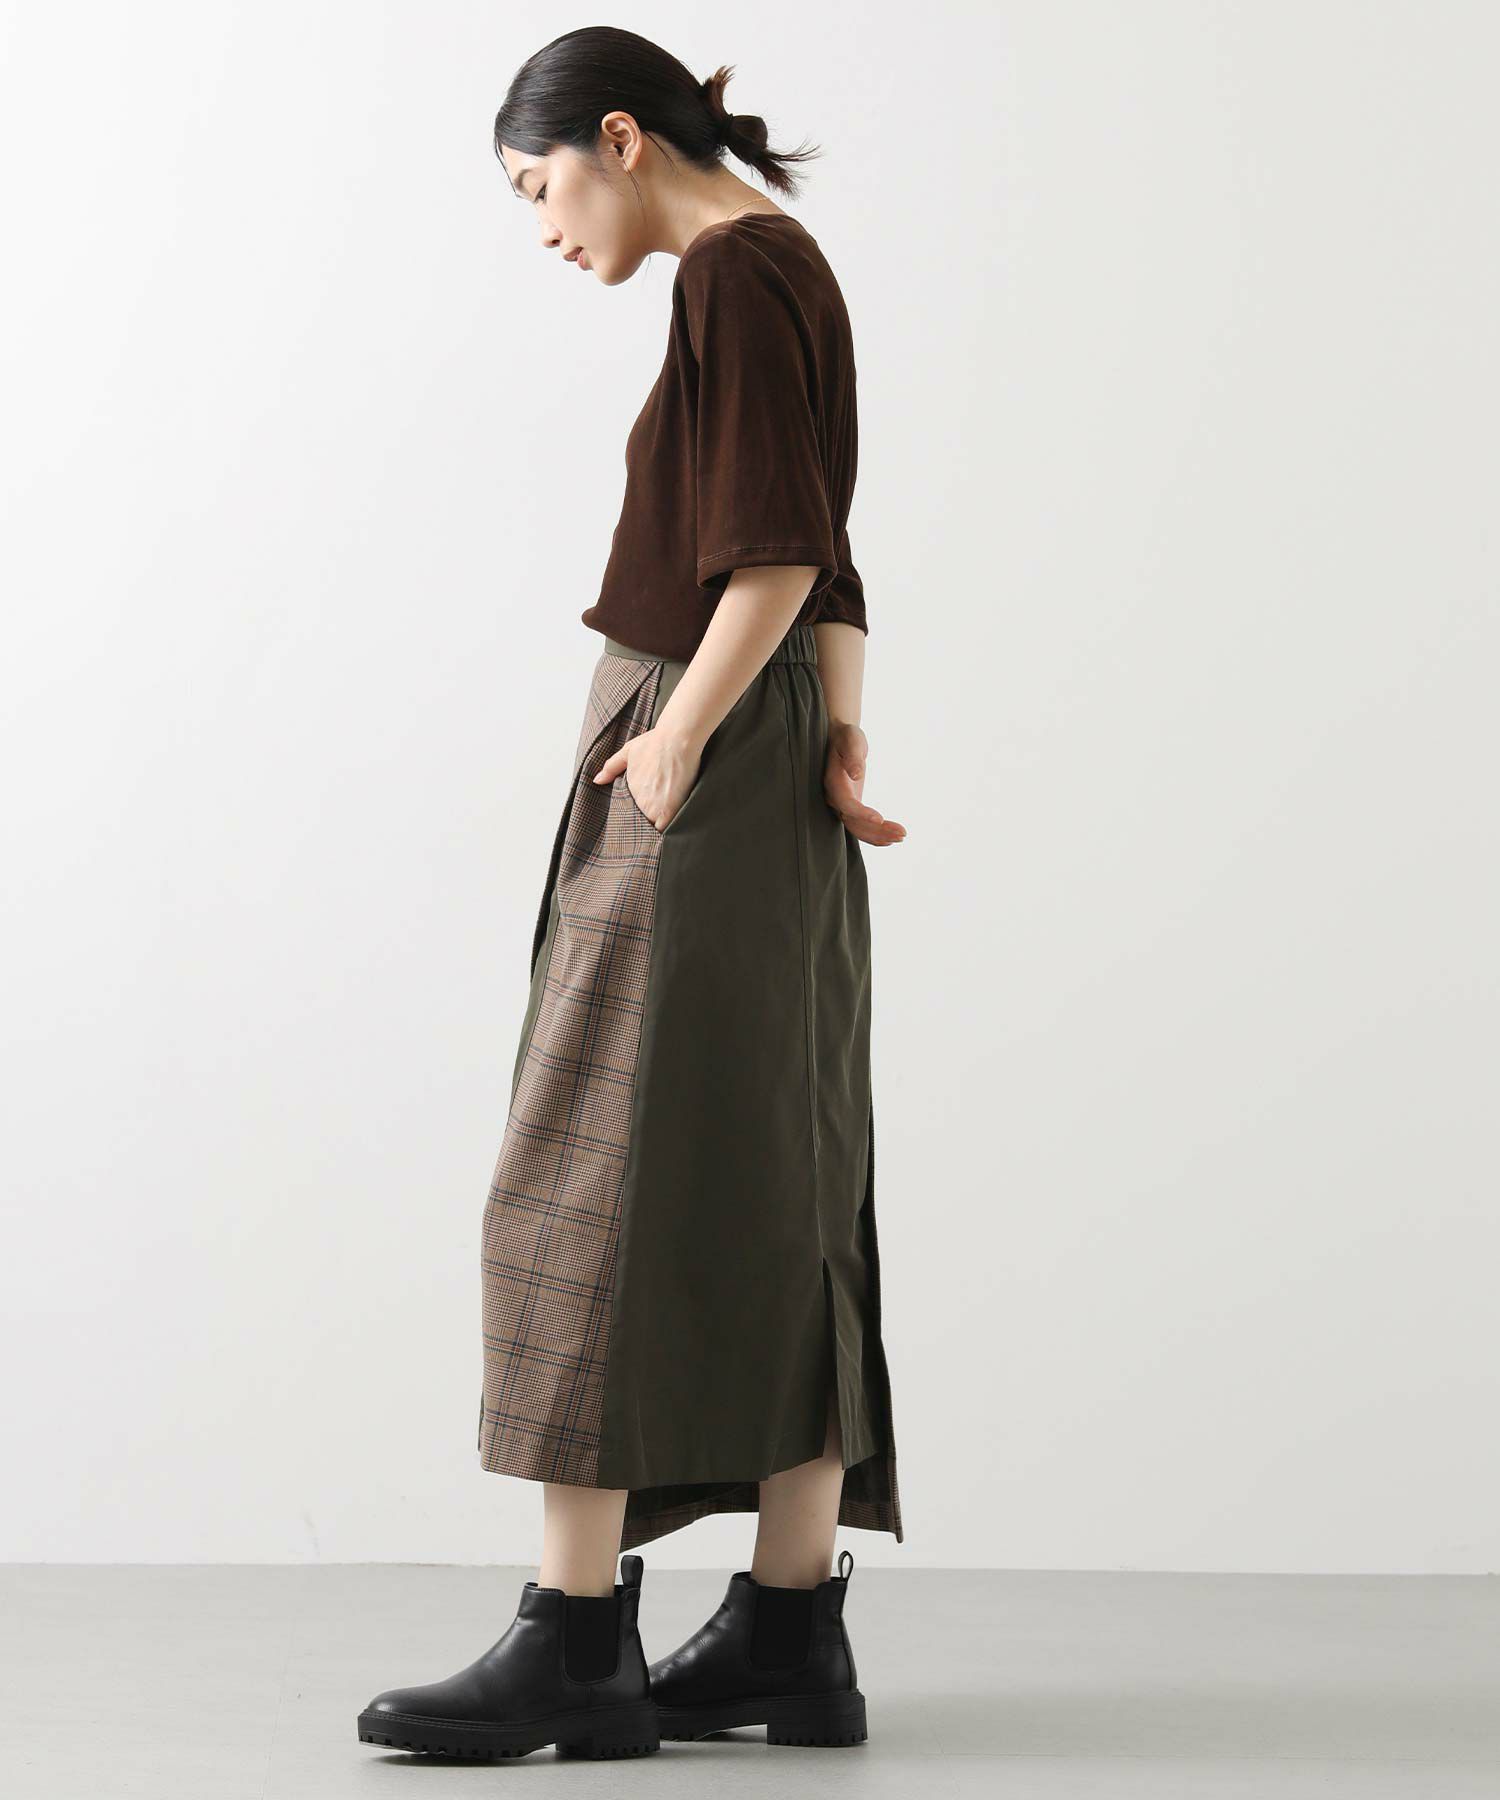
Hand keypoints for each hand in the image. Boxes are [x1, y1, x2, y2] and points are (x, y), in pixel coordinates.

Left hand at [593, 726, 702, 832]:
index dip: (634, 818)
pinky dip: (668, 831)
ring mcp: (654, 808)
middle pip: (642, 823)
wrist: (677, 740)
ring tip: (662, 828)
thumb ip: (611, 767)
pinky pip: (666, 829)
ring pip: (654, 829)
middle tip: (651, 825)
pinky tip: (671, 830)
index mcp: (629, 791)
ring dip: (657, 829)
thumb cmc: (655, 742)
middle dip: (646, 825)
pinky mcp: (670, 810)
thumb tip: (597, 780)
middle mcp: (640, 802)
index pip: (628, 814)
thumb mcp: (628, 751)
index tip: (638, 818)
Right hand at [823, 721, 905, 845]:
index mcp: (833, 782)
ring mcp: (841, 804)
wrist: (839, 738)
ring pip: (858, 828)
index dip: (861, 813)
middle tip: (902, 834)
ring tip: (902, 836)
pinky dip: (875, 834)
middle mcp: (834, 797)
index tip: (880, 819)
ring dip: (879, 835)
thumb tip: (856, 775)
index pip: (846, 803)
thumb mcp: (851, 740)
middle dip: (877, 831)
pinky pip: (860, 826)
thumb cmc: (846, 737)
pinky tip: (892, 838)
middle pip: (853, 822)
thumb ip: (853, 757)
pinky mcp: (850, 806)